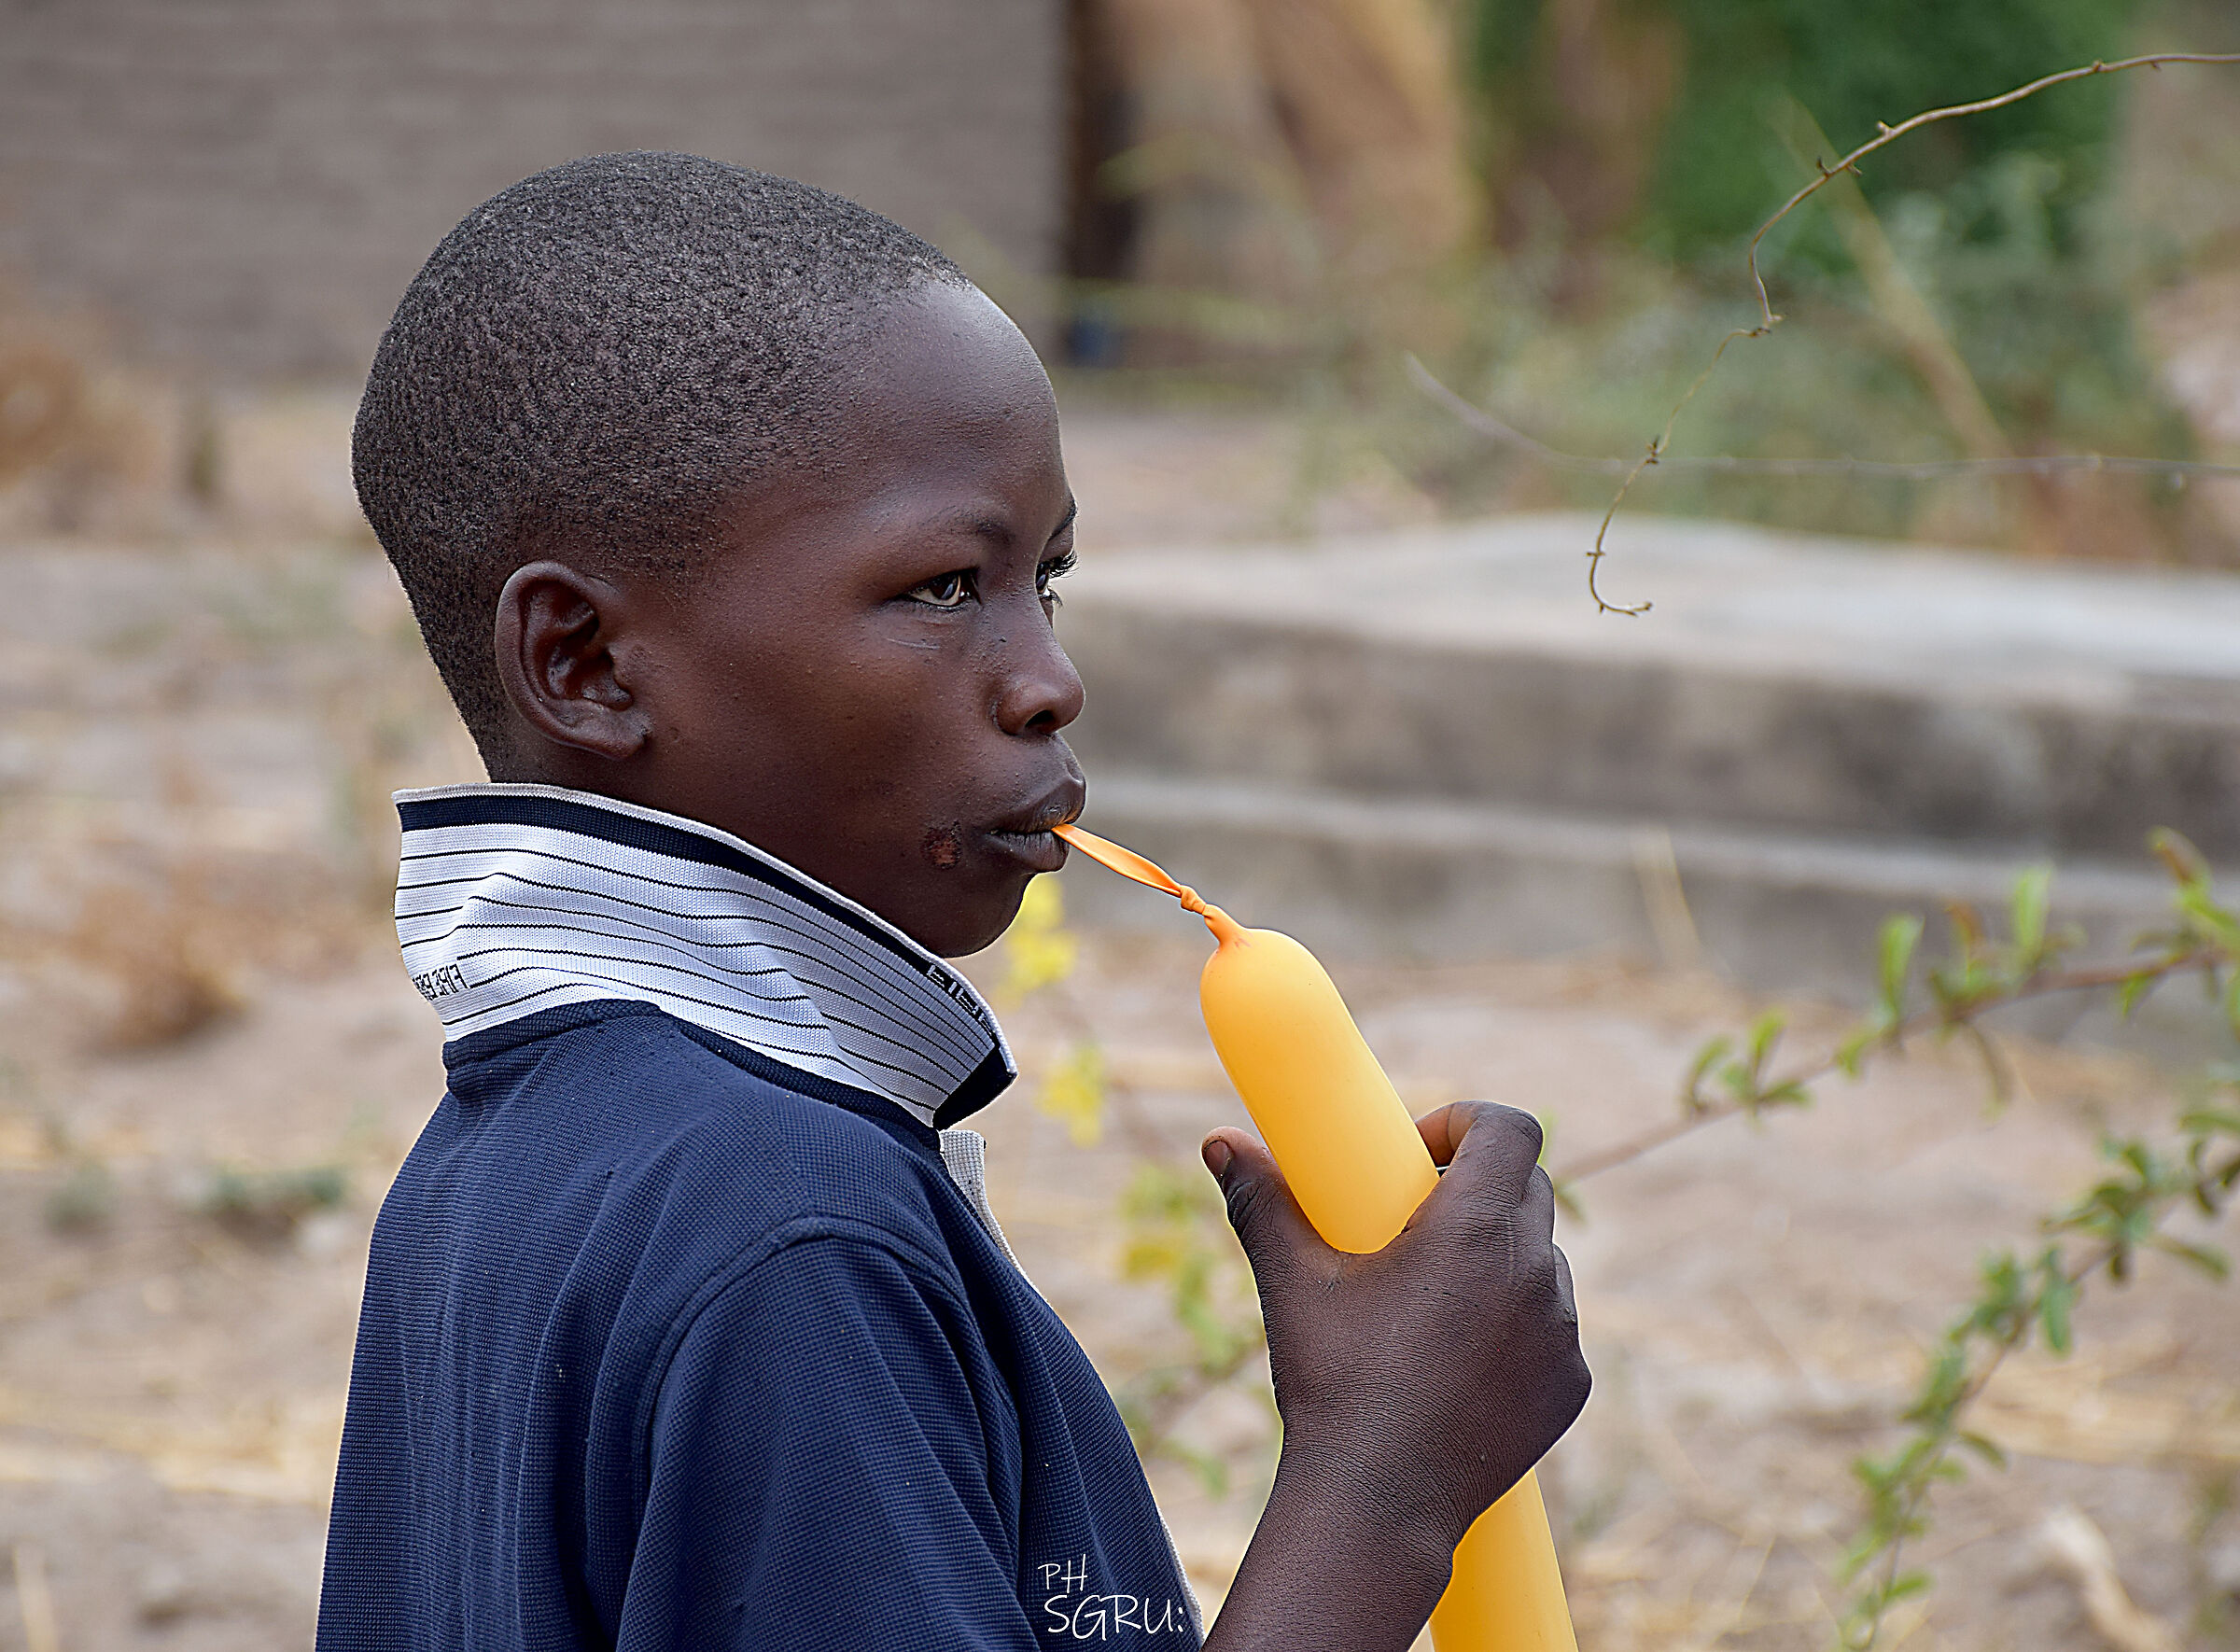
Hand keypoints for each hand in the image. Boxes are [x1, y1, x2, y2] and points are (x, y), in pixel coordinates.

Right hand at [1203, 1100, 1587, 1547]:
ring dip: (1498, 1255)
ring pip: (1541, 1258)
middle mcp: (1535, 1271)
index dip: (1467, 1121)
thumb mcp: (1293, 1283)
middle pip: (1528, 1187)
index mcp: (1476, 1229)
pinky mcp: (1570, 1384)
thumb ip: (1262, 1201)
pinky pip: (1552, 1325)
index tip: (1418, 1152)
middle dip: (1476, 1186)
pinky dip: (1516, 1321)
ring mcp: (1561, 1332)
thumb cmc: (1333, 1384)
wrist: (1378, 1505)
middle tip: (1412, 1219)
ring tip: (1431, 1294)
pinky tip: (1458, 1353)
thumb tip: (1221, 1141)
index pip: (1510, 1129)